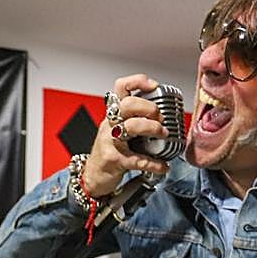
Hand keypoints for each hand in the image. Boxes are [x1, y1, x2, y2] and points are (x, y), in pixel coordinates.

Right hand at [82, 74, 170, 197]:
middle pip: (127, 105)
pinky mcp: (113, 160)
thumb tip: (164, 115)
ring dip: (152, 128)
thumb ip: (135, 120)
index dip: (138, 82)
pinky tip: (162, 166)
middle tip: (160, 117)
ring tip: (163, 135)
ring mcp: (110, 141)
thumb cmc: (109, 152)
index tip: (154, 86)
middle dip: (149, 108)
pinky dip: (153, 163)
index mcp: (113, 114)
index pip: (121, 88)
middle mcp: (110, 124)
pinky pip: (136, 159)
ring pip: (130, 127)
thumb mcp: (118, 130)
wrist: (92, 176)